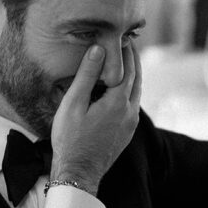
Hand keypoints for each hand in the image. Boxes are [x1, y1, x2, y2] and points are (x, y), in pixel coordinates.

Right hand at [50, 43, 141, 193]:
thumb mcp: (73, 104)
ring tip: (124, 61)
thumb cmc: (71, 139)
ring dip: (132, 75)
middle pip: (137, 79)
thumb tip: (99, 49)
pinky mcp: (127, 132)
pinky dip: (129, 90)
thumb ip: (86, 75)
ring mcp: (130, 124)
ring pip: (136, 92)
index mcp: (118, 102)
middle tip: (128, 43)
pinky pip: (132, 105)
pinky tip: (118, 87)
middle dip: (134, 60)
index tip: (123, 35)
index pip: (128, 68)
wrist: (79, 172)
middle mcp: (130, 112)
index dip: (127, 51)